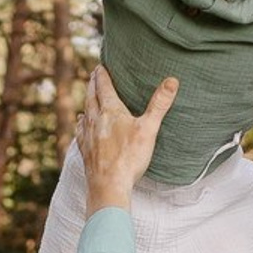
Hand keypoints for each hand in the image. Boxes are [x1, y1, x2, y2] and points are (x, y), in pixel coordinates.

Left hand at [76, 66, 178, 215]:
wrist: (108, 186)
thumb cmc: (129, 157)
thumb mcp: (149, 128)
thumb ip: (159, 104)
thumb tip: (172, 80)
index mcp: (110, 111)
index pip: (104, 87)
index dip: (102, 75)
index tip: (100, 66)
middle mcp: (95, 121)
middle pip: (91, 98)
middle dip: (93, 85)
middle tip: (93, 76)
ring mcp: (88, 136)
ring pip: (85, 113)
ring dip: (86, 102)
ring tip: (88, 97)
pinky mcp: (85, 151)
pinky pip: (80, 132)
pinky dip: (81, 124)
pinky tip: (80, 124)